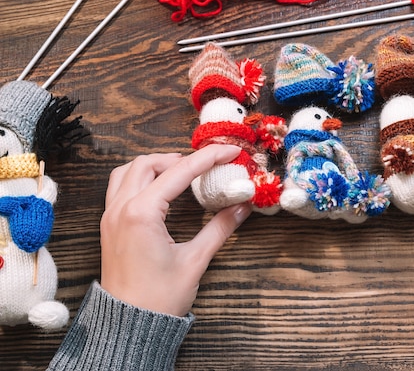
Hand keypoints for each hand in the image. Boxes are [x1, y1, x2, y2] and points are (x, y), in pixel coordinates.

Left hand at [100, 145, 251, 315]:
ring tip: (181, 173)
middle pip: (148, 163)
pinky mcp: (109, 225)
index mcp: (141, 214)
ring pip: (128, 171)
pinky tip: (160, 190)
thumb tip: (241, 206)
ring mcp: (110, 216)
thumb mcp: (195, 260)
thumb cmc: (159, 297)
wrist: (129, 325)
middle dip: (179, 158)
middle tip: (206, 165)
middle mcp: (121, 209)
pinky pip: (119, 187)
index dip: (208, 158)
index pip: (179, 172)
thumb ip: (219, 228)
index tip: (229, 151)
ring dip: (155, 165)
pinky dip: (140, 179)